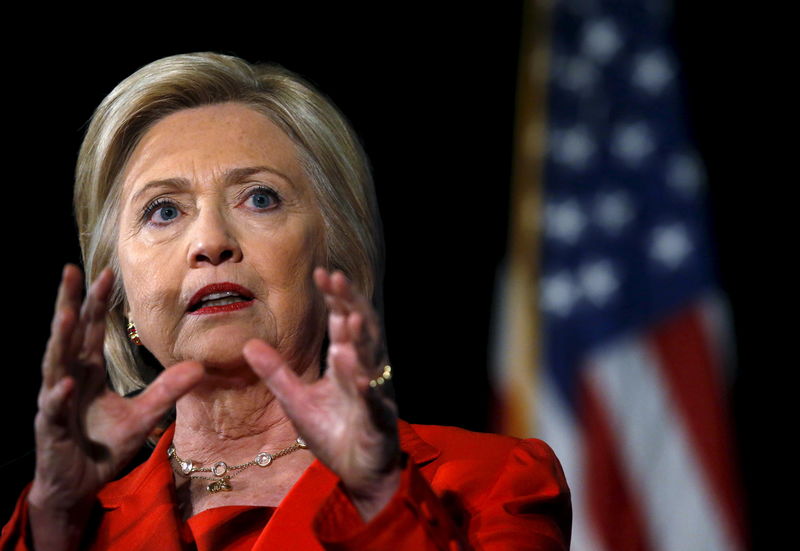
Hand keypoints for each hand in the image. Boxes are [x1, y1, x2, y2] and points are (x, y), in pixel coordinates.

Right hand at [29, 265, 203, 547]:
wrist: (77, 485)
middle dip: (71, 304)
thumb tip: (200, 367)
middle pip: (70, 336)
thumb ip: (166, 390)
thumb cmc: (101, 446)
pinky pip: (55, 409)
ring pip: (56, 365)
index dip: (98, 303)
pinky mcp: (52, 429)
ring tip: (67, 313)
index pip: (93, 331)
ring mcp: (57, 402)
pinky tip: (69, 382)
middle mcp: (69, 380)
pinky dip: (61, 395)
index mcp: (89, 372)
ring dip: (61, 339)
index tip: (106, 272)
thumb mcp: (142, 416)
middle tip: (72, 271)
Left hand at [243, 268, 399, 520]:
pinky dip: (366, 388)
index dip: (335, 297)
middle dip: (350, 304)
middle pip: (361, 329)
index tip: (322, 272)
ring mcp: (373, 393)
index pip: (342, 322)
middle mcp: (363, 370)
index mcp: (345, 362)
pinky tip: (357, 374)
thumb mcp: (296, 400)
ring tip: (348, 317)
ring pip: (370, 360)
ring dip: (360, 339)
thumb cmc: (333, 433)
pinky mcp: (377, 420)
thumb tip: (248, 344)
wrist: (358, 473)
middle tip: (337, 278)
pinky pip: (372, 401)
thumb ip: (276, 372)